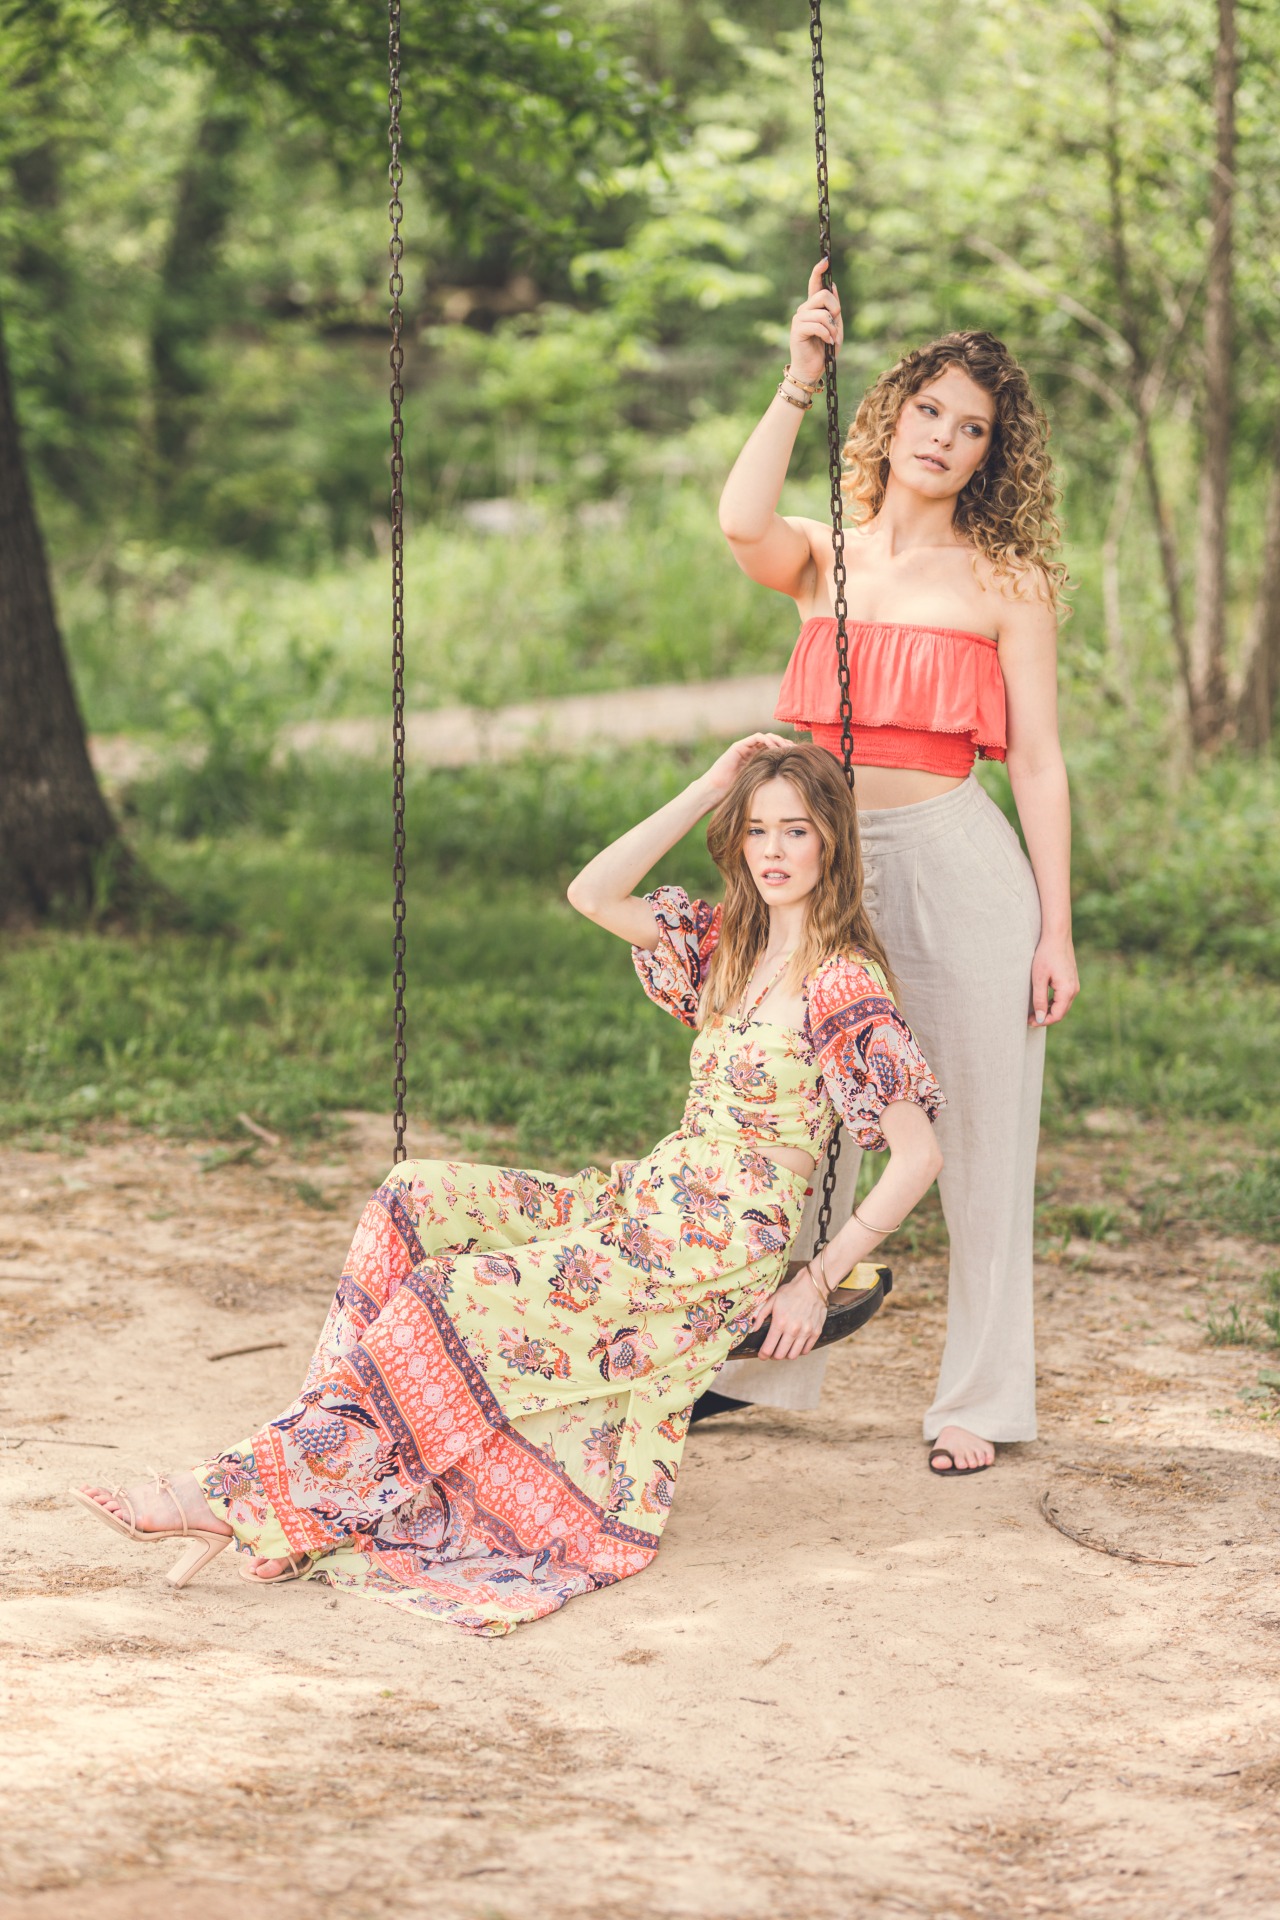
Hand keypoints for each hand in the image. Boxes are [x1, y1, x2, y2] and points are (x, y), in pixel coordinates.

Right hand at [700, 732, 792, 802]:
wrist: (714, 792)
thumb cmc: (734, 794)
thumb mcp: (758, 788)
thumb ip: (769, 783)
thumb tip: (790, 790)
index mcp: (757, 762)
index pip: (776, 751)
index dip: (787, 752)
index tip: (799, 757)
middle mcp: (752, 753)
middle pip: (773, 742)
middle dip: (785, 744)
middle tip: (796, 750)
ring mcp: (745, 748)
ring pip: (766, 737)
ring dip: (778, 740)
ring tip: (787, 747)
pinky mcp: (739, 746)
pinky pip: (756, 738)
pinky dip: (767, 739)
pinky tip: (774, 746)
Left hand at [747, 1270, 826, 1359]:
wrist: (813, 1286)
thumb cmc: (790, 1292)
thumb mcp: (772, 1300)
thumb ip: (760, 1316)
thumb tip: (753, 1329)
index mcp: (780, 1322)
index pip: (768, 1348)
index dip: (763, 1355)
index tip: (761, 1355)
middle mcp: (793, 1330)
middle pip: (780, 1355)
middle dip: (773, 1356)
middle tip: (772, 1351)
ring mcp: (806, 1332)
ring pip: (793, 1355)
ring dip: (786, 1355)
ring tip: (783, 1348)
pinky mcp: (816, 1332)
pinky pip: (806, 1350)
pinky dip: (799, 1351)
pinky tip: (795, 1344)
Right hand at [788, 259, 842, 386]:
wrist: (812, 370)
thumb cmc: (824, 350)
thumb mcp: (835, 327)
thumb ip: (834, 309)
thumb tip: (832, 286)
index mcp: (813, 307)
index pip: (815, 284)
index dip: (819, 271)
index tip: (825, 259)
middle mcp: (804, 310)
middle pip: (823, 295)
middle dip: (835, 310)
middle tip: (835, 326)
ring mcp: (799, 319)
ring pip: (822, 312)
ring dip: (832, 328)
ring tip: (832, 340)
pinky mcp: (797, 330)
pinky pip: (817, 324)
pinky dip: (826, 334)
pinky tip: (828, 343)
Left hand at [1030, 932, 1078, 1025]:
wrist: (1057, 937)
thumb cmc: (1046, 955)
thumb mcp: (1039, 979)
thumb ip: (1039, 999)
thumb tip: (1040, 1018)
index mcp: (1067, 991)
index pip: (1057, 1015)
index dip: (1043, 1021)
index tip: (1029, 1022)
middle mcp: (1074, 990)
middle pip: (1061, 1012)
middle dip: (1045, 1018)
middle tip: (1029, 1019)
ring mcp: (1074, 985)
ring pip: (1062, 1006)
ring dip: (1049, 1011)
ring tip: (1033, 1012)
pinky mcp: (1071, 981)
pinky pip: (1063, 998)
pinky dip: (1053, 1003)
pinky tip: (1041, 1002)